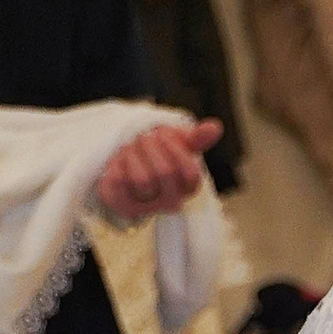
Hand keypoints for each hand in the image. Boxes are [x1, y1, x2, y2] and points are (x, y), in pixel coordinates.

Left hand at [96, 117, 219, 222]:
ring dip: (132, 154)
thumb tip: (215, 126)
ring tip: (130, 149)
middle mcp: (171, 201)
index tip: (164, 134)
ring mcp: (148, 207)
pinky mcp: (123, 205)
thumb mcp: (176, 143)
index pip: (191, 173)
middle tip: (143, 138)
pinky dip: (117, 164)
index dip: (175, 148)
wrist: (123, 168)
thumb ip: (196, 137)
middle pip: (165, 172)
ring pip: (142, 180)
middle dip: (150, 145)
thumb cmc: (154, 155)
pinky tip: (119, 162)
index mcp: (188, 187)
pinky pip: (120, 181)